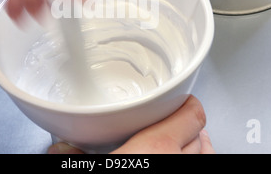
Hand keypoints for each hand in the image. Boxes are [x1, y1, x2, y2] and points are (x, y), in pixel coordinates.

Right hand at [47, 95, 214, 153]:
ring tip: (187, 147)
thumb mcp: (88, 168)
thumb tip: (61, 151)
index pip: (192, 115)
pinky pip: (205, 171)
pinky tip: (183, 164)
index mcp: (155, 151)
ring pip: (209, 157)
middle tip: (176, 127)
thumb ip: (74, 157)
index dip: (188, 105)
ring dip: (199, 150)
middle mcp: (179, 166)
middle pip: (201, 136)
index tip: (182, 102)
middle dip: (190, 130)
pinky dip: (199, 165)